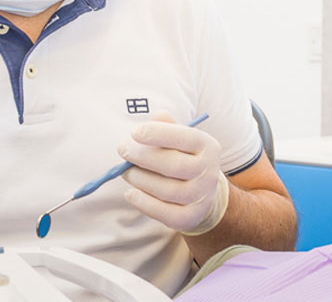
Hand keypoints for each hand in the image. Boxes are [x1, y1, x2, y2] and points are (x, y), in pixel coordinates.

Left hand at [118, 112, 228, 234]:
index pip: (185, 137)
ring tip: (126, 172)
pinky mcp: (190, 217)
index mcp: (207, 146)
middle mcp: (209, 171)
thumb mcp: (181, 140)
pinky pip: (164, 213)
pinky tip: (131, 193)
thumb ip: (169, 127)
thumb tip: (158, 115)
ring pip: (166, 190)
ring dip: (140, 179)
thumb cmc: (184, 158)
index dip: (158, 134)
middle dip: (143, 157)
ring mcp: (201, 196)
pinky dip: (143, 203)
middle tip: (123, 150)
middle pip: (174, 165)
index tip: (134, 132)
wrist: (203, 193)